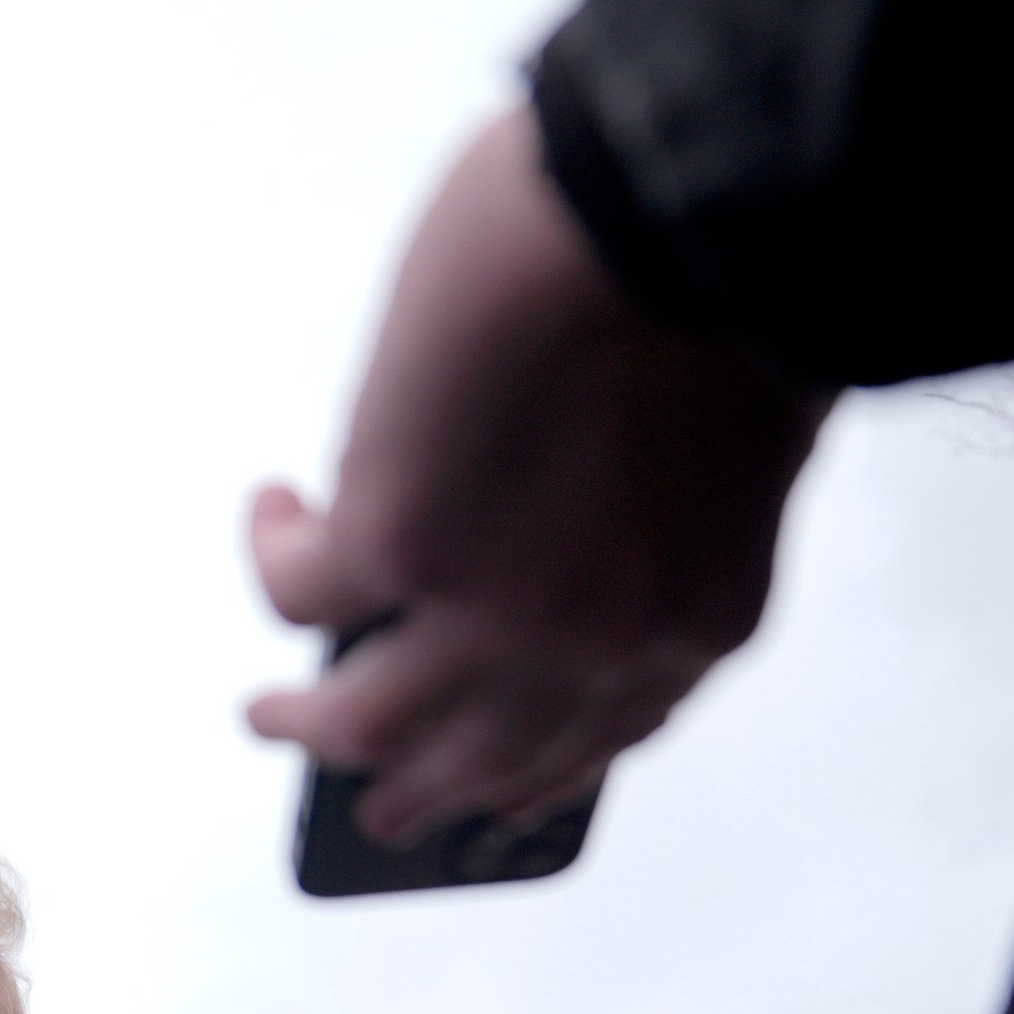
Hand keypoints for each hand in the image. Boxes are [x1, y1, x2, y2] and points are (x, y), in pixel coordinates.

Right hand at [248, 106, 829, 841]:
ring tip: (266, 715)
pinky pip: (301, 590)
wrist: (687, 198)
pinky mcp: (395, 544)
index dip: (540, 765)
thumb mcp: (747, 431)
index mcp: (699, 615)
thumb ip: (675, 501)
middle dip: (419, 796)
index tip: (505, 785)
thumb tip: (591, 494)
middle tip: (379, 814)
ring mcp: (490, 608)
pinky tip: (275, 511)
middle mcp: (597, 643)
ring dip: (303, 726)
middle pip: (483, 764)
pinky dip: (276, 551)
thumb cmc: (738, 268)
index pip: (608, 733)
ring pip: (364, 723)